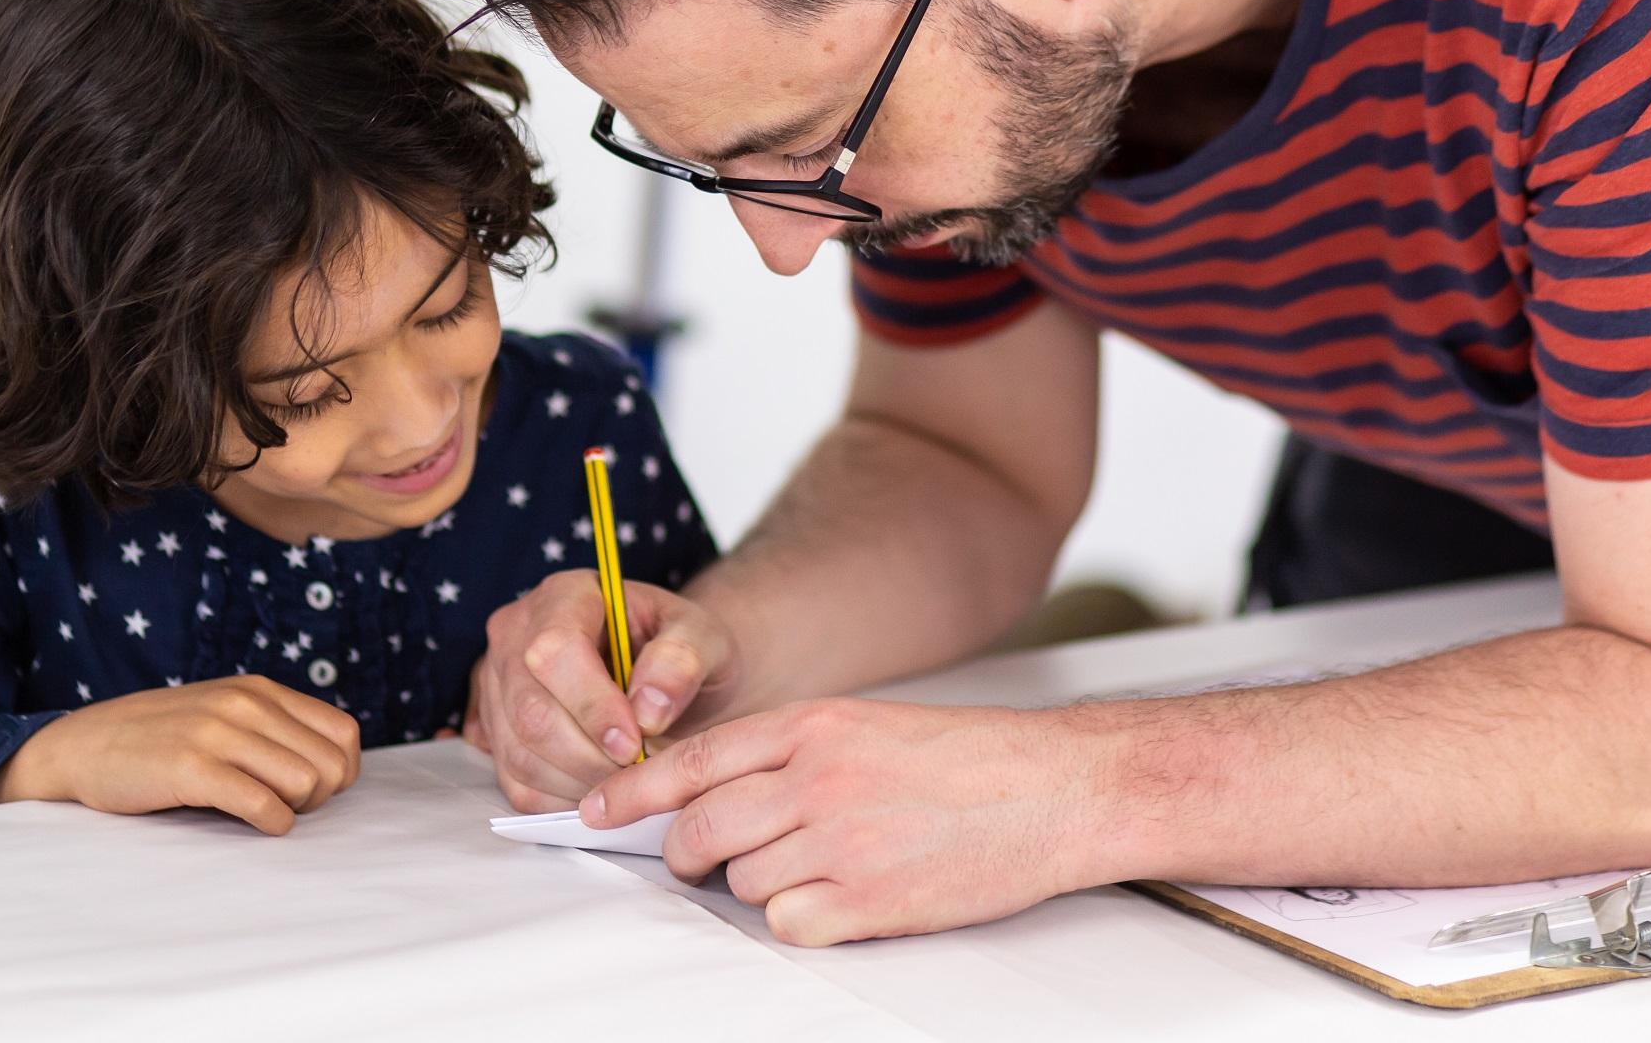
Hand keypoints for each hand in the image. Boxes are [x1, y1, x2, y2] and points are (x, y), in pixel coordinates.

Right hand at [0, 676, 361, 834]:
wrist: (81, 745)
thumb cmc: (159, 740)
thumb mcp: (223, 715)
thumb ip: (272, 729)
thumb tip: (333, 770)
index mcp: (260, 691)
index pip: (344, 733)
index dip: (339, 772)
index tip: (309, 792)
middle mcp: (246, 704)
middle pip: (332, 764)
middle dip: (320, 797)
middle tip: (284, 806)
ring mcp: (218, 732)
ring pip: (306, 782)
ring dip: (295, 810)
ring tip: (263, 811)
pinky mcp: (191, 767)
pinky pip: (262, 803)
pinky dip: (271, 823)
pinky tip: (254, 823)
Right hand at [465, 569, 737, 809]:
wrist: (666, 676)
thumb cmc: (681, 651)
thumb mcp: (703, 638)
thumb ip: (683, 660)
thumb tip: (648, 708)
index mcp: (565, 594)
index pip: (555, 650)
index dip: (593, 705)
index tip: (636, 742)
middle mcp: (517, 633)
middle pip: (531, 710)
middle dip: (590, 754)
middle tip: (639, 770)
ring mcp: (498, 685)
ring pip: (520, 752)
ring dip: (579, 782)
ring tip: (628, 780)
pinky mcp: (495, 732)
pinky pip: (516, 783)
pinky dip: (563, 799)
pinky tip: (603, 788)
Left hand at [585, 699, 1107, 945]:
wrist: (1056, 789)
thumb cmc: (971, 759)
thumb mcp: (869, 726)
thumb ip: (794, 753)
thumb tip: (718, 796)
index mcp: (814, 726)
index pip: (695, 759)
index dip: (634, 790)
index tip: (594, 811)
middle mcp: (817, 778)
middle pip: (702, 827)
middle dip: (684, 853)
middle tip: (696, 862)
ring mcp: (841, 840)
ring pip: (741, 880)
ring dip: (758, 885)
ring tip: (815, 871)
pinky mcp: (870, 900)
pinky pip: (788, 924)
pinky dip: (800, 921)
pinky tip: (840, 901)